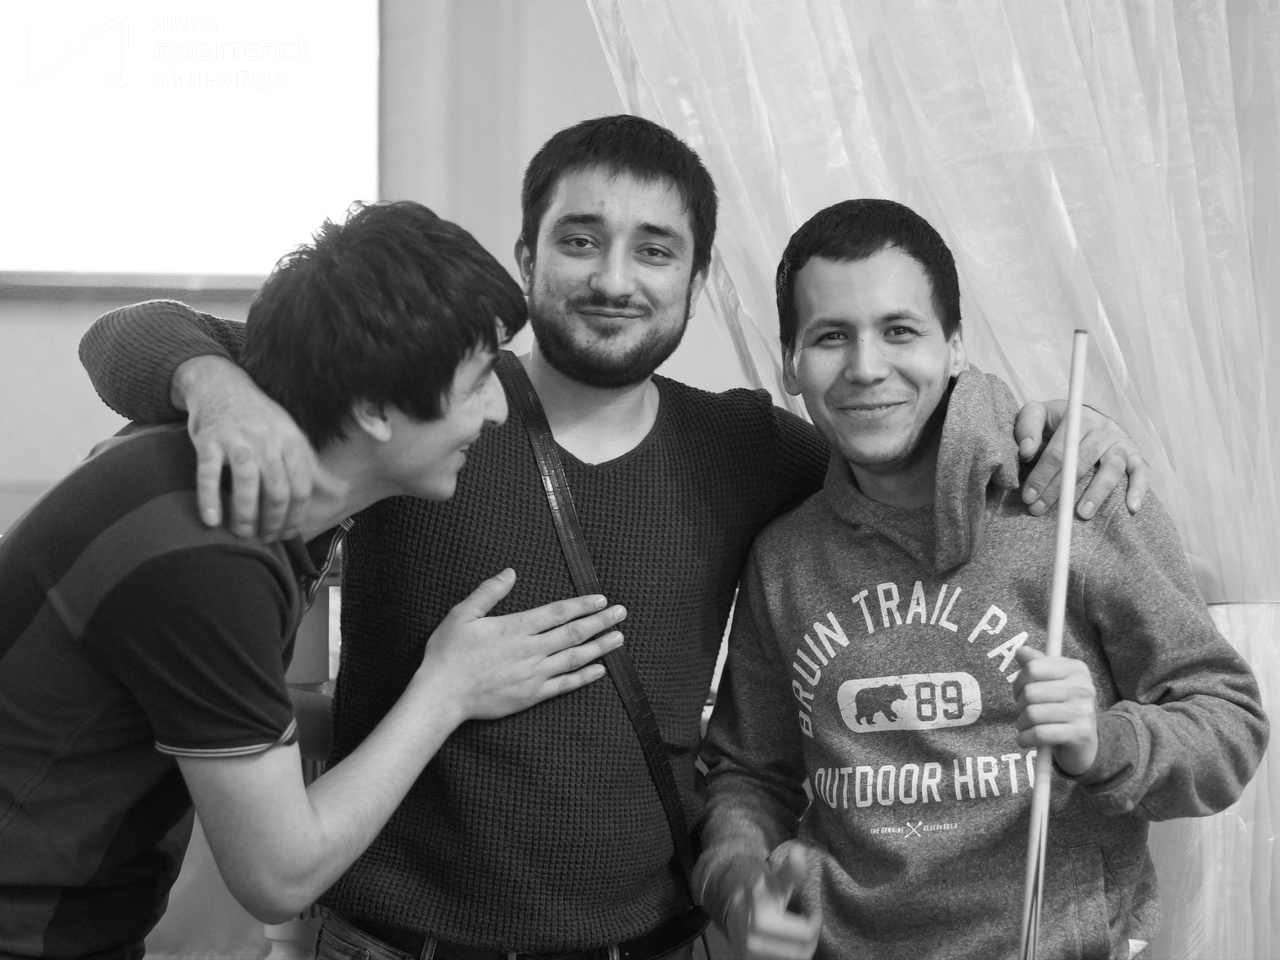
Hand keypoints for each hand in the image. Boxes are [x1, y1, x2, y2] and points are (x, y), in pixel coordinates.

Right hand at [175, 356, 328, 538]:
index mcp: (291, 441)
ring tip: (243, 533)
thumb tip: (341, 491)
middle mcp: (268, 441)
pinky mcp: (208, 440)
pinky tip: (211, 520)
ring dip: (245, 516)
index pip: (302, 486)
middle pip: (277, 490)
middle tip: (266, 538)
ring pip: (247, 484)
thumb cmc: (260, 417)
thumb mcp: (291, 435)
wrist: (221, 384)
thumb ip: (312, 466)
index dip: (297, 515)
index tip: (289, 533)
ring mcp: (237, 440)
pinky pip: (208, 474)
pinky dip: (209, 499)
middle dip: (273, 521)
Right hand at [420, 569, 625, 720]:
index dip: (582, 605)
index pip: (557, 612)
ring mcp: (533, 674)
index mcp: (515, 627)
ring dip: (600, 647)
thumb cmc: (448, 654)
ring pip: (574, 658)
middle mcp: (530, 650)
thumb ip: (489, 592)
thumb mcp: (462, 615)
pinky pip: (564, 685)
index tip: (601, 599)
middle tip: (621, 613)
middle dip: (600, 622)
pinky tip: (600, 670)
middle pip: (573, 633)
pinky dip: (584, 677)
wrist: (441, 696)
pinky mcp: (531, 695)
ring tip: (619, 638)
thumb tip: (511, 572)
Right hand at [724, 844, 821, 959]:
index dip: (815, 922)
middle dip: (811, 938)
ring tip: (802, 935)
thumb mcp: (775, 880)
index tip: (815, 913)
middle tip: (811, 926)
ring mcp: (751, 955)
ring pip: (794, 959)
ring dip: (803, 949)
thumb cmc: (761, 892)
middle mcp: (754, 940)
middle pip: (802, 950)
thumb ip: (790, 870)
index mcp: (762, 919)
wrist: (732, 906)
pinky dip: (791, 955)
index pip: (805, 932)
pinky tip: (791, 944)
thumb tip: (800, 852)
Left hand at [1012, 646, 1097, 775]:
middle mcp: (1083, 687)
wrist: (1084, 744)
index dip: (1019, 681)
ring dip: (1021, 724)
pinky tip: (1025, 739)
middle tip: (1024, 712)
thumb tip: (1020, 651)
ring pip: (1032, 714)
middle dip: (1019, 705)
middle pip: (1030, 692)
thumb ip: (1035, 664)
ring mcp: (1083, 710)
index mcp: (1076, 669)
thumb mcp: (1050, 682)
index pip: (1032, 668)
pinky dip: (1025, 738)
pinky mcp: (1080, 733)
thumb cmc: (1061, 708)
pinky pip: (1039, 733)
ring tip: (1026, 726)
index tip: (1020, 691)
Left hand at [1014, 401, 1148, 518]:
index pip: (1059, 450)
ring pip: (1112, 468)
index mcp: (1077, 418)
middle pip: (1082, 462)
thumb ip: (1027, 428)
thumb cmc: (1054, 420)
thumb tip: (1026, 451)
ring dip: (1097, 493)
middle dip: (1059, 489)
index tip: (1028, 496)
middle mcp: (1102, 428)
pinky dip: (1139, 488)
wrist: (1084, 414)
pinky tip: (1132, 507)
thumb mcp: (1035, 414)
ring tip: (1082, 514)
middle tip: (1041, 509)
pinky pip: (1141, 471)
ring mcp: (1120, 441)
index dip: (1042, 475)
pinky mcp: (1134, 453)